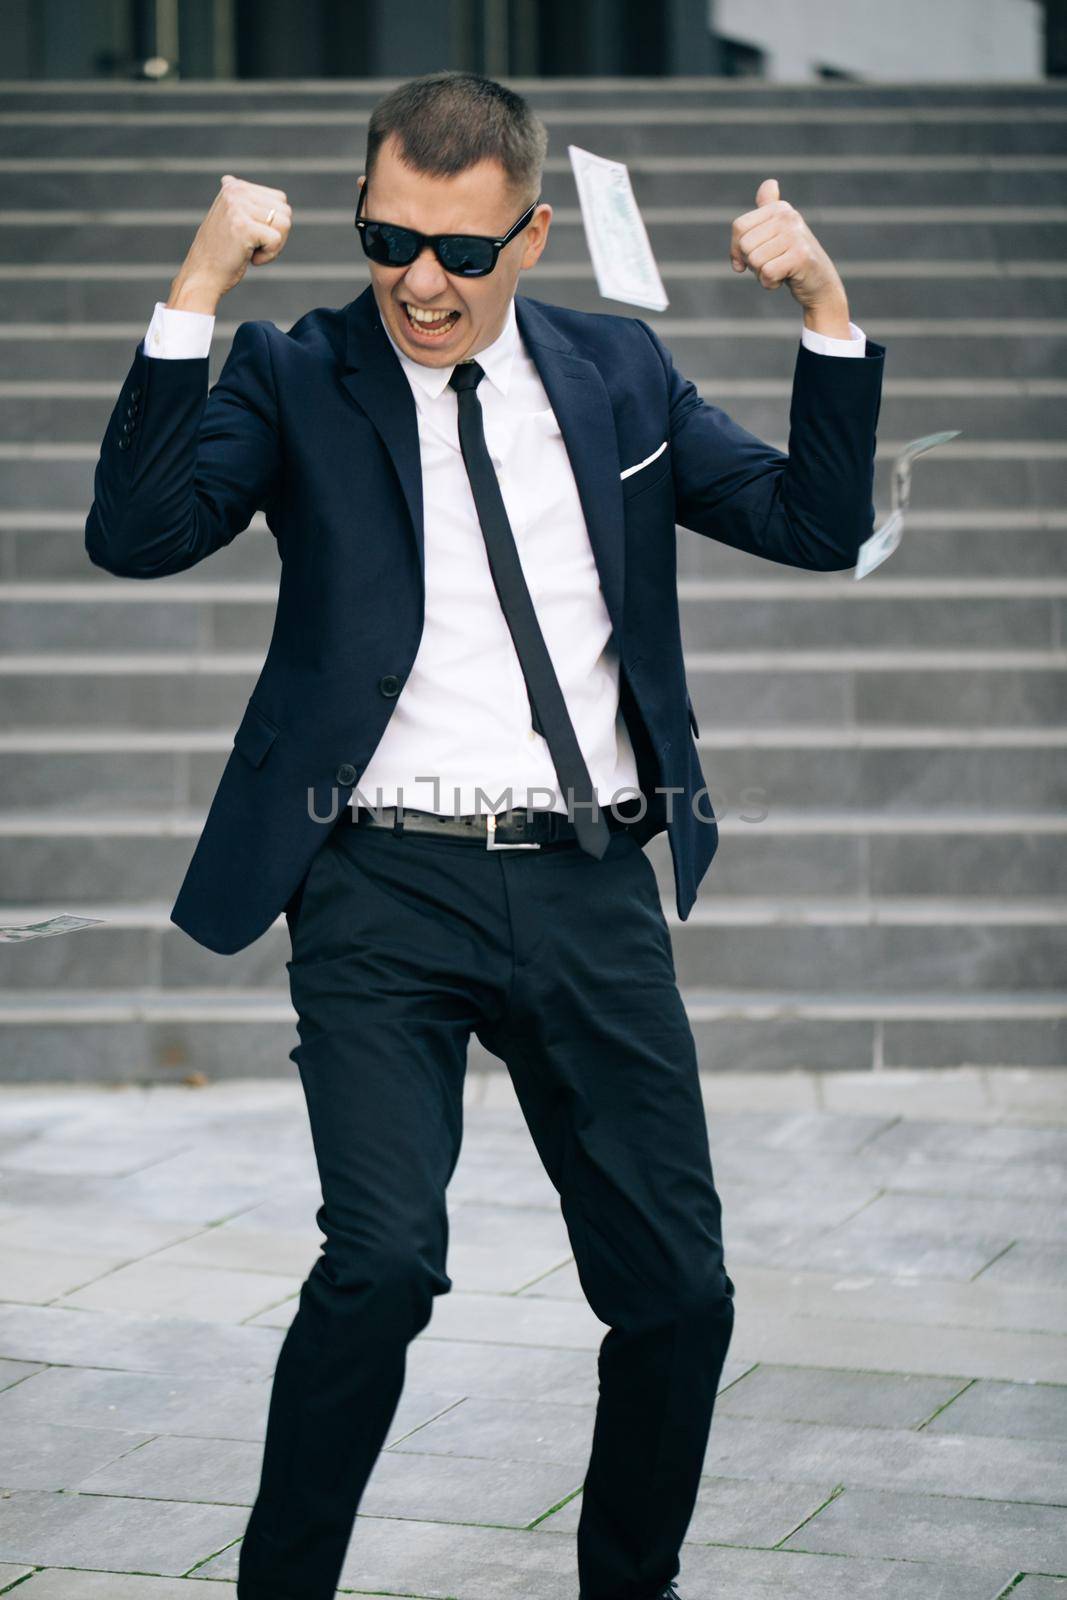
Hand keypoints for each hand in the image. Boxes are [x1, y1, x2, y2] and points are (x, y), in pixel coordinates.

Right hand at [166, 174, 292, 312]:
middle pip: (285, 210)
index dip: (273, 224)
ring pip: (284, 224)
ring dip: (274, 246)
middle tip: (254, 246)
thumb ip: (236, 200)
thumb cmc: (218, 252)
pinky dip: (269, 256)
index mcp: (233, 186)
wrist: (202, 275)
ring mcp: (238, 207)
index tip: (252, 235)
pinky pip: (276, 239)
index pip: (279, 199)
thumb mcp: (227, 217)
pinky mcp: (243, 226)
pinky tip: (251, 259)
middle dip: (277, 234)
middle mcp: (235, 191)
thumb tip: (228, 179)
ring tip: (252, 251)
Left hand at [729, 178, 847, 324]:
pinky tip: (785, 278)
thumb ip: (768, 208)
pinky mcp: (801, 256)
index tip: (746, 260)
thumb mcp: (777, 232)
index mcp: (779, 208)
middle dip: (752, 264)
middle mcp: (788, 216)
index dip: (736, 250)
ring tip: (780, 271)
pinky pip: (767, 273)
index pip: (739, 227)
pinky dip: (770, 283)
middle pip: (745, 245)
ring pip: (755, 260)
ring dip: (762, 274)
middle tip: (771, 264)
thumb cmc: (791, 259)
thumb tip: (770, 183)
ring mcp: (795, 235)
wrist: (819, 283)